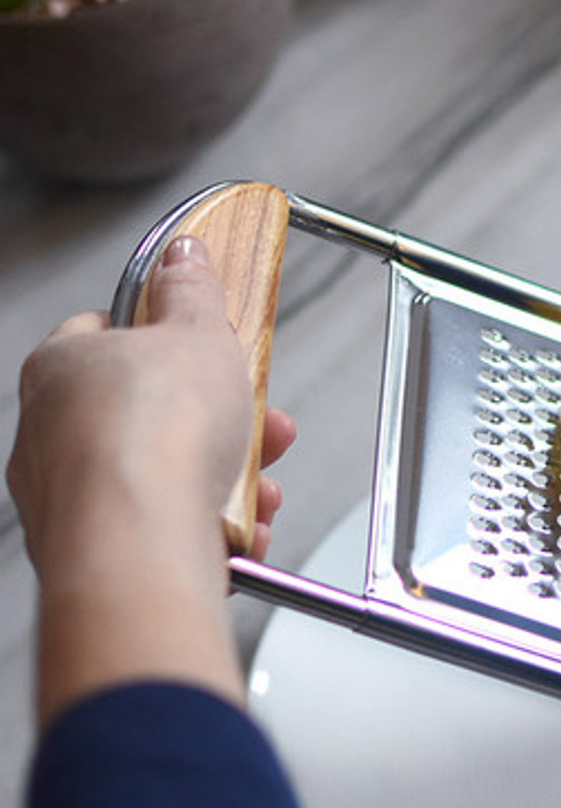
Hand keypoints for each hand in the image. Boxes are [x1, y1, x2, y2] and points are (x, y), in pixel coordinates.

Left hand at [7, 235, 296, 723]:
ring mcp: (70, 499)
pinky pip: (165, 531)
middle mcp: (51, 433)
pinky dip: (208, 529)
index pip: (106, 332)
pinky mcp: (99, 553)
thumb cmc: (153, 437)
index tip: (207, 343)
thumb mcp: (199, 334)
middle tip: (262, 423)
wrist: (140, 543)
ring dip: (225, 478)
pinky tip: (238, 530)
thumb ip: (192, 293)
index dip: (166, 336)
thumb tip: (184, 254)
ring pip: (163, 478)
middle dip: (222, 421)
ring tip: (259, 487)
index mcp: (61, 367)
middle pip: (151, 414)